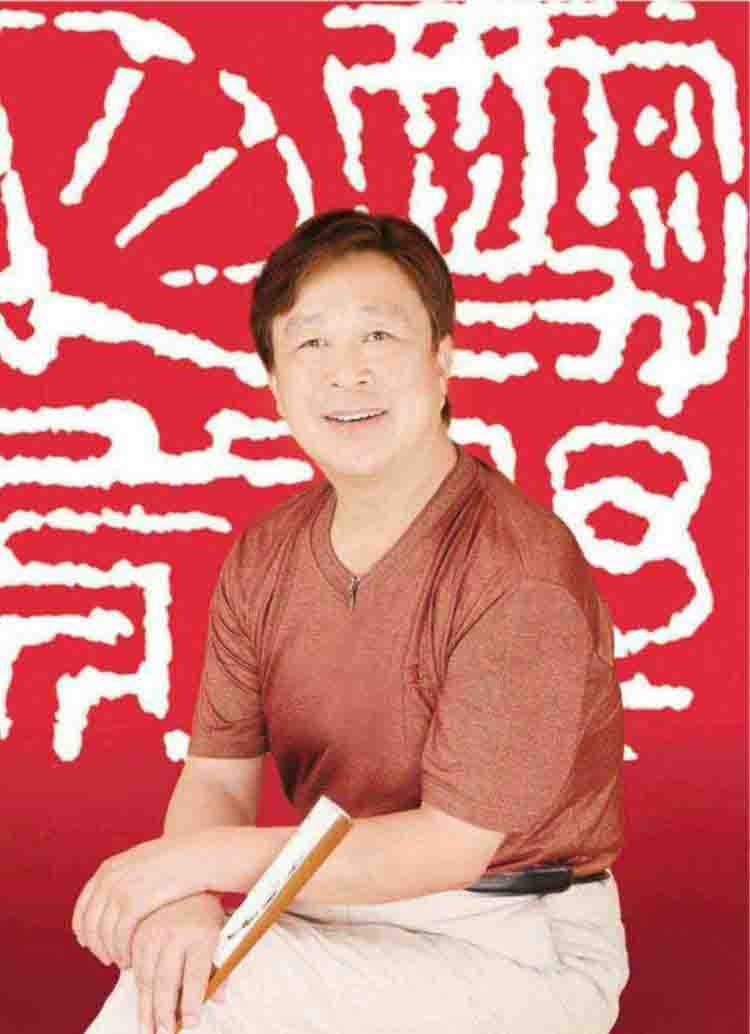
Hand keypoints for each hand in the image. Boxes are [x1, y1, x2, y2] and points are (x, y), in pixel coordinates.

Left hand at [72, 834, 210, 968]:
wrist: (197, 855)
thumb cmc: (176, 860)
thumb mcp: (142, 860)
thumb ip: (124, 876)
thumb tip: (112, 898)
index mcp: (109, 868)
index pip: (82, 906)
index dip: (83, 928)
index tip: (88, 943)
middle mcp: (109, 878)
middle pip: (90, 922)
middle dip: (95, 944)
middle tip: (105, 958)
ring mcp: (121, 889)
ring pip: (103, 933)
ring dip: (109, 951)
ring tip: (120, 961)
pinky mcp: (135, 902)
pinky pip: (119, 935)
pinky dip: (121, 951)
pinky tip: (129, 958)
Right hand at [132, 893, 226, 1033]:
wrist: (182, 881)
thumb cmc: (206, 912)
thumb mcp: (221, 934)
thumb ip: (220, 966)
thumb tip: (219, 998)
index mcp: (201, 934)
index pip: (195, 975)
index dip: (192, 1002)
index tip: (192, 1024)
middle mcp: (174, 934)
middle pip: (166, 981)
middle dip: (164, 1012)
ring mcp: (152, 933)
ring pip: (146, 978)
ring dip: (146, 1007)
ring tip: (148, 1030)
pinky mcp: (137, 933)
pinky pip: (134, 967)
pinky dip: (137, 989)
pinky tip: (141, 1005)